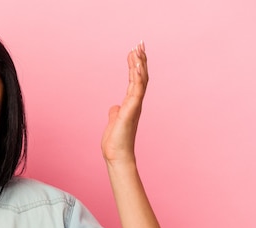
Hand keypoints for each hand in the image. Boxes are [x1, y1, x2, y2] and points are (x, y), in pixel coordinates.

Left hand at [101, 41, 148, 163]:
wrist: (116, 155)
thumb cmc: (115, 141)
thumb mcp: (114, 121)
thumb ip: (116, 111)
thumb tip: (115, 106)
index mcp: (131, 103)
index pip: (136, 80)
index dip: (136, 65)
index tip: (134, 51)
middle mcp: (136, 102)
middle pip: (141, 76)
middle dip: (140, 59)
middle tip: (140, 43)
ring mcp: (135, 105)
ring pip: (140, 80)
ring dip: (139, 64)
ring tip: (138, 49)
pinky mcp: (131, 110)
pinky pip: (137, 90)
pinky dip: (138, 76)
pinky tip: (137, 65)